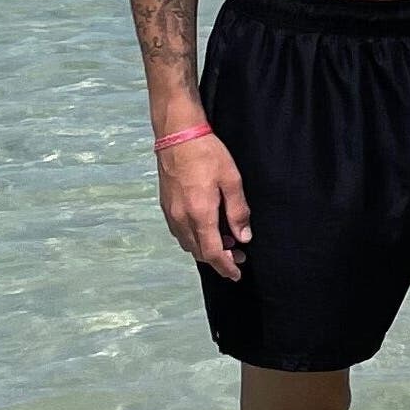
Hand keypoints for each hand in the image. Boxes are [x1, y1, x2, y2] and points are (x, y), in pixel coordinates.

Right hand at [157, 132, 250, 278]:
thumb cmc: (207, 154)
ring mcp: (171, 214)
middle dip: (219, 259)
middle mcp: (181, 219)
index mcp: (200, 215)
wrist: (178, 136)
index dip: (226, 267)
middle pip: (199, 252)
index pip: (213, 253)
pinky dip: (195, 238)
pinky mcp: (166, 206)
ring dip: (206, 248)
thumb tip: (244, 237)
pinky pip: (180, 233)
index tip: (237, 274)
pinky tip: (207, 227)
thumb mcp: (231, 180)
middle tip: (238, 255)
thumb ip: (238, 212)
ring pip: (188, 244)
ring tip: (226, 240)